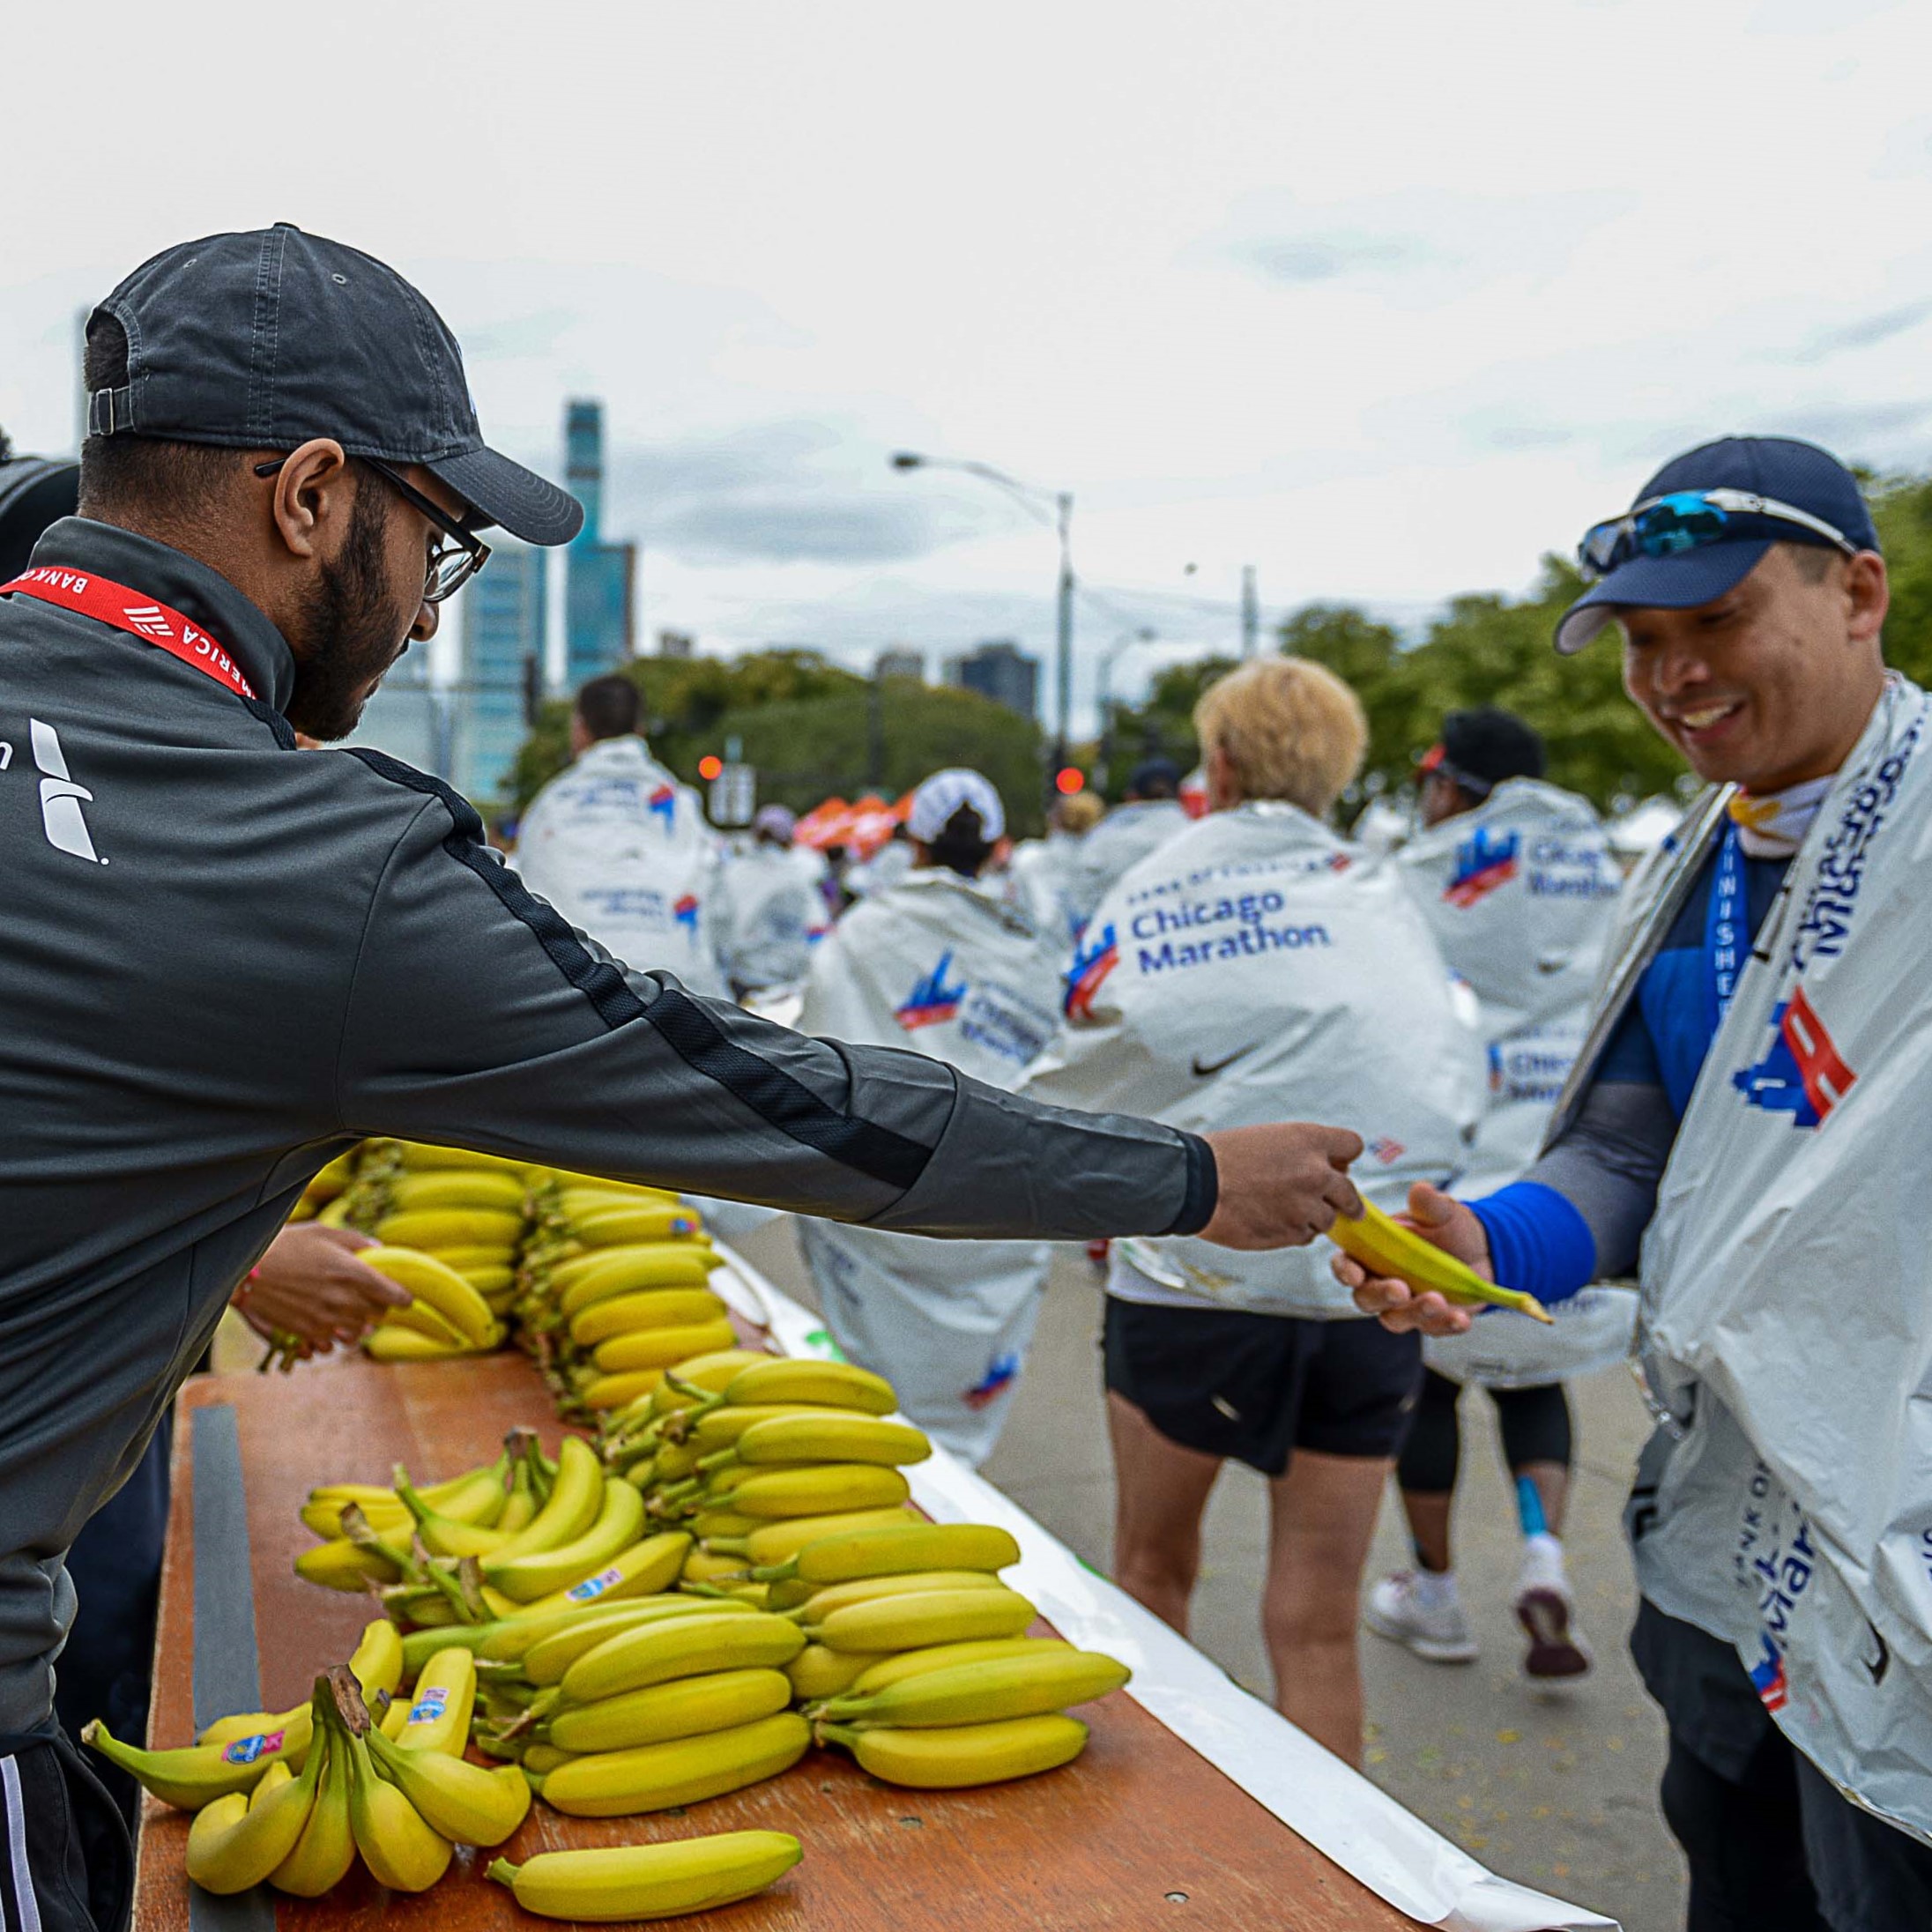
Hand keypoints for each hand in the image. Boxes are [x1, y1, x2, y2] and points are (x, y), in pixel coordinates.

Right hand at [235, 1223, 410, 1356]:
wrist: (244, 1269)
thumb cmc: (285, 1244)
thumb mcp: (324, 1232)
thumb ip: (356, 1241)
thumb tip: (378, 1249)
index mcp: (355, 1274)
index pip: (395, 1296)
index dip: (403, 1297)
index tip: (403, 1297)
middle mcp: (345, 1301)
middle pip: (377, 1316)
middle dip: (378, 1309)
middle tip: (371, 1300)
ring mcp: (326, 1320)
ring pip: (357, 1334)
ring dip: (358, 1326)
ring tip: (350, 1316)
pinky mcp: (306, 1333)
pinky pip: (331, 1344)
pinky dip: (332, 1337)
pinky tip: (326, 1326)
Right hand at [1196, 1123, 1364, 1250]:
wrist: (1196, 1185)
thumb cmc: (1224, 1158)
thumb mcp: (1269, 1137)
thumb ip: (1302, 1151)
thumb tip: (1324, 1166)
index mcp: (1310, 1140)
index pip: (1352, 1146)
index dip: (1343, 1158)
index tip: (1337, 1167)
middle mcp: (1316, 1172)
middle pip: (1350, 1192)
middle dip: (1344, 1199)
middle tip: (1339, 1205)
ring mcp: (1307, 1206)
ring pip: (1329, 1219)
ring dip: (1313, 1217)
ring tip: (1283, 1209)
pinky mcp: (1294, 1232)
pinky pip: (1307, 1236)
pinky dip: (1295, 1231)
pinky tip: (1272, 1220)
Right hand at [1331, 1181, 1487, 1336]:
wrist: (1480, 1251)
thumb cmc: (1447, 1228)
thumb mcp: (1442, 1213)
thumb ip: (1430, 1205)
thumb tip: (1421, 1190)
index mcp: (1372, 1253)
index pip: (1346, 1263)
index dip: (1345, 1270)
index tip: (1354, 1273)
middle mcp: (1382, 1282)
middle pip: (1366, 1298)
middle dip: (1382, 1295)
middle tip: (1400, 1290)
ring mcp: (1405, 1305)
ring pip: (1396, 1318)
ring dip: (1415, 1312)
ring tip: (1438, 1301)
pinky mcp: (1430, 1321)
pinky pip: (1432, 1328)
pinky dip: (1446, 1325)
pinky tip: (1461, 1318)